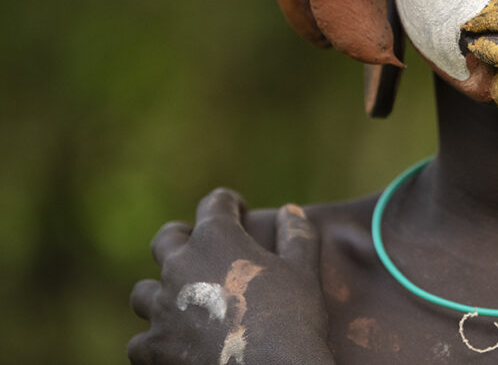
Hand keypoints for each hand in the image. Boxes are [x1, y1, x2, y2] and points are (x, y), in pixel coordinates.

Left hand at [128, 188, 335, 364]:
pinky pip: (141, 341)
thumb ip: (296, 235)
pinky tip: (173, 347)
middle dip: (182, 239)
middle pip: (166, 240)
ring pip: (144, 293)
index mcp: (217, 238)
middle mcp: (180, 266)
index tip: (237, 209)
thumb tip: (290, 211)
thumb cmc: (293, 319)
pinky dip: (155, 342)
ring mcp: (162, 308)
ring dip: (161, 294)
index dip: (228, 203)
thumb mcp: (304, 271)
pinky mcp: (152, 348)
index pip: (215, 203)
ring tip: (181, 304)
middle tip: (200, 250)